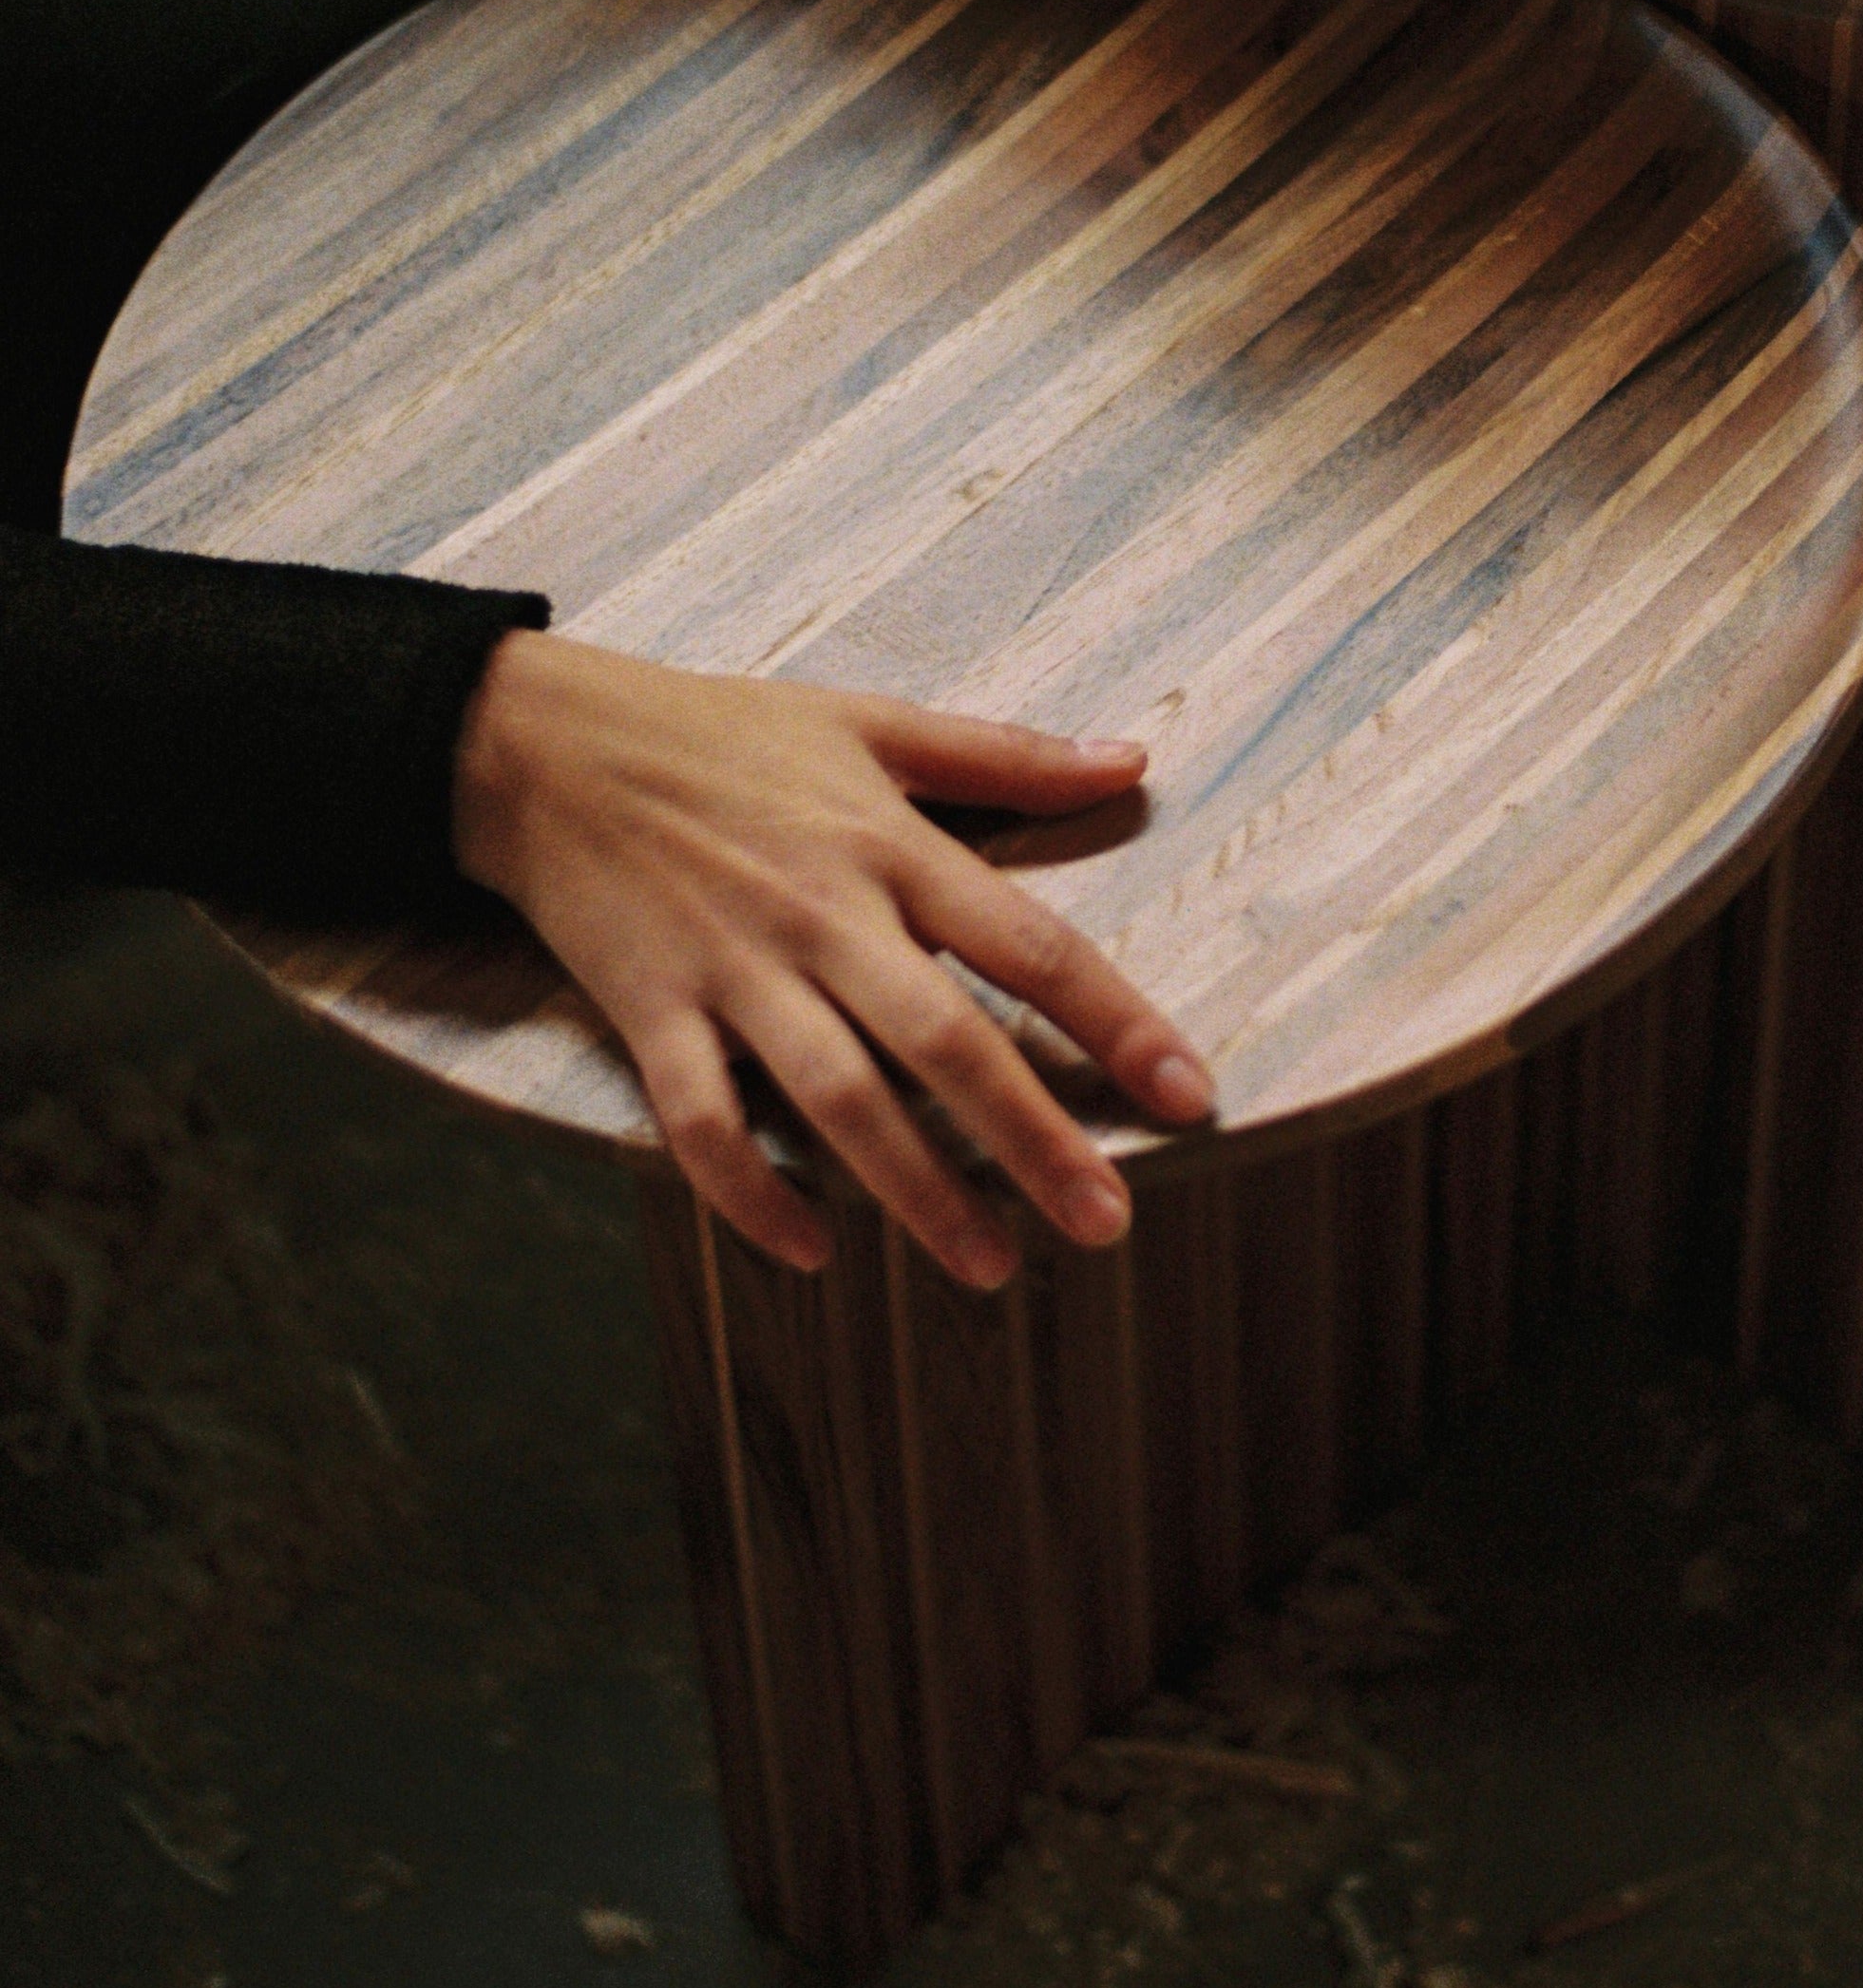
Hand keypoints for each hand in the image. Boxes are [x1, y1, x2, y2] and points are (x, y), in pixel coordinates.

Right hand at [451, 630, 1209, 1284]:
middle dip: (1032, 1139)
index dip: (1118, 1022)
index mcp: (889, 844)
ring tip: (989, 1267)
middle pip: (945, 1041)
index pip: (1029, 943)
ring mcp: (732, 968)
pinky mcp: (648, 1011)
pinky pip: (701, 1123)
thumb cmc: (720, 732)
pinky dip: (753, 1193)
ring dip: (915, 1190)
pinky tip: (813, 1251)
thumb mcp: (871, 720)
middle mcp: (822, 913)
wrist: (543, 740)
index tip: (1192, 1094)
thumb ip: (1007, 755)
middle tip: (1108, 1220)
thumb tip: (1133, 763)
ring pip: (836, 1098)